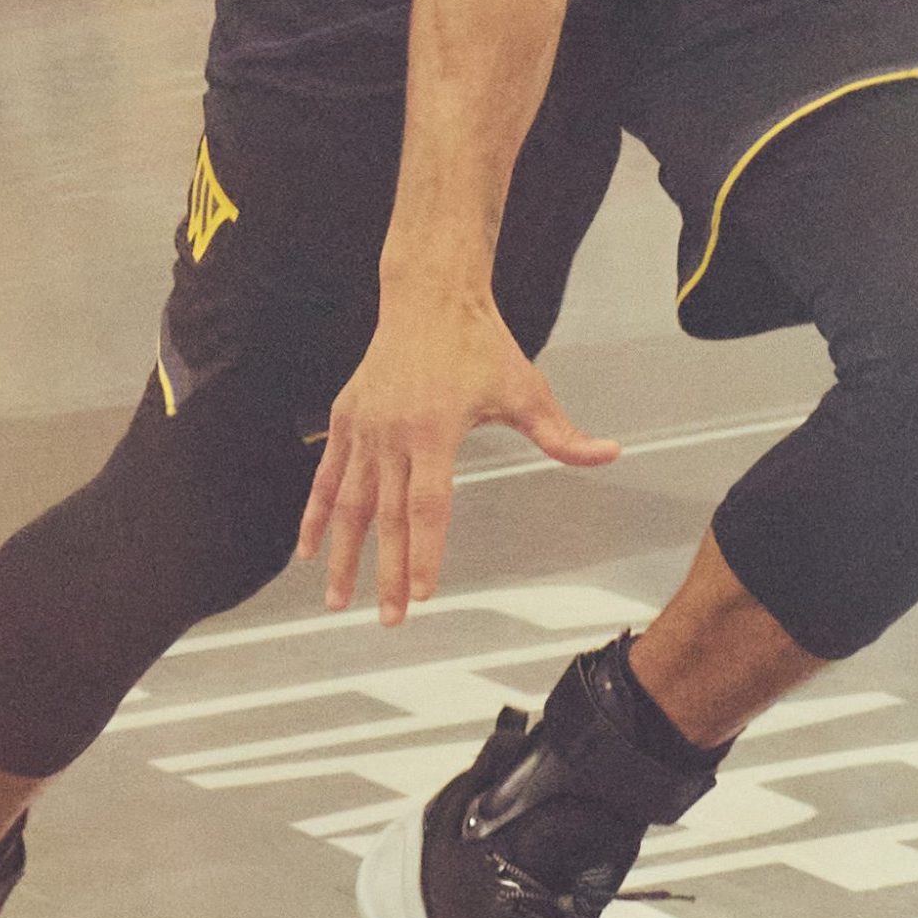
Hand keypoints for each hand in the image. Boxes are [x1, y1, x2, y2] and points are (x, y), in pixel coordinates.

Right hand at [298, 290, 617, 621]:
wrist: (429, 297)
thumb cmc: (482, 344)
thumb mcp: (526, 388)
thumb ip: (562, 433)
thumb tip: (609, 454)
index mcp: (436, 429)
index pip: (429, 506)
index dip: (425, 552)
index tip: (424, 594)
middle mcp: (393, 432)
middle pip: (387, 516)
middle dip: (387, 573)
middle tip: (390, 620)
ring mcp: (364, 426)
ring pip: (350, 503)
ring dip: (343, 555)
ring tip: (336, 601)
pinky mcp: (345, 418)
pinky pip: (328, 476)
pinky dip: (316, 514)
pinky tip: (308, 549)